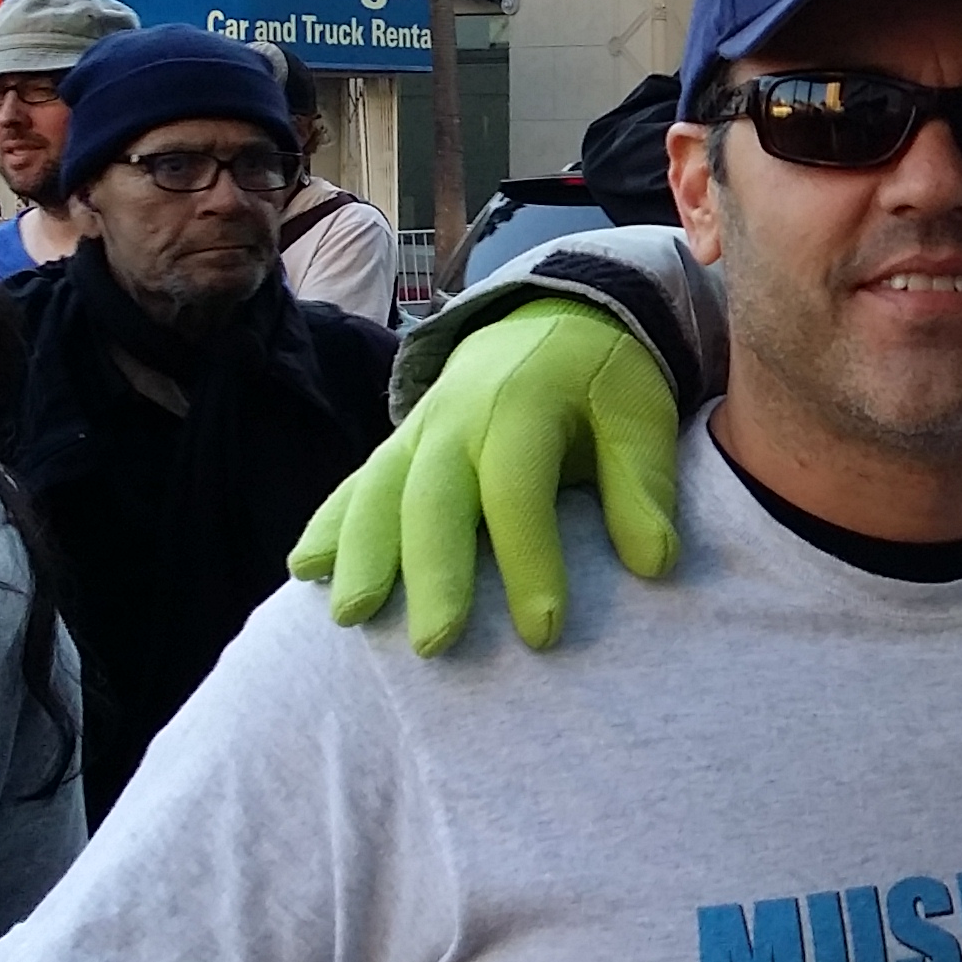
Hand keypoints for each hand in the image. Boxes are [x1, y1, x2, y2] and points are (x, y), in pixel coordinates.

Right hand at [286, 299, 681, 654]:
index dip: (531, 560)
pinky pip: (353, 485)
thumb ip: (644, 486)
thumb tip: (657, 563)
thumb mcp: (639, 414)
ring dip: (360, 553)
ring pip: (377, 492)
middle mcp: (457, 418)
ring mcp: (417, 431)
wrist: (549, 316)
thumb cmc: (600, 379)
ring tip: (351, 617)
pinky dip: (327, 525)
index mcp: (523, 406)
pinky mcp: (396, 447)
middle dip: (431, 571)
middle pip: (434, 498)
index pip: (519, 490)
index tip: (543, 632)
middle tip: (434, 644)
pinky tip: (304, 571)